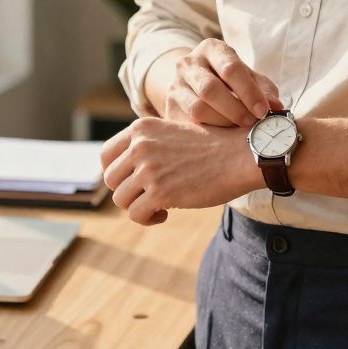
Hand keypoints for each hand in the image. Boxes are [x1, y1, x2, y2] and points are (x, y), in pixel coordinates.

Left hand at [100, 117, 262, 224]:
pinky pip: (135, 214)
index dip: (114, 174)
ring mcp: (148, 169)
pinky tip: (165, 214)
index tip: (130, 184)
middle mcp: (140, 146)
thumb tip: (126, 174)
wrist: (241, 155)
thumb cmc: (214, 147)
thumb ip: (148, 147)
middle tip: (149, 197)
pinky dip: (148, 219)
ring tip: (159, 207)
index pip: (106, 155)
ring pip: (121, 199)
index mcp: (141, 129)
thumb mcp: (174, 134)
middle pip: (111, 180)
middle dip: (128, 192)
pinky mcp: (159, 192)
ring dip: (138, 207)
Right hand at [153, 39, 281, 126]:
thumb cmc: (232, 82)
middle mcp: (188, 63)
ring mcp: (175, 86)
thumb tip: (277, 108)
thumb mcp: (250, 79)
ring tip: (239, 131)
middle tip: (252, 124)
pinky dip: (209, 133)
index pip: (231, 68)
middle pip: (210, 89)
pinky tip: (223, 138)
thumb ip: (264, 90)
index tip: (264, 112)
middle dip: (235, 110)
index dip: (250, 92)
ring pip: (197, 109)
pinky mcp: (169, 108)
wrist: (197, 86)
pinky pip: (188, 125)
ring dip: (222, 124)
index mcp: (212, 49)